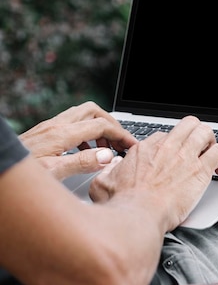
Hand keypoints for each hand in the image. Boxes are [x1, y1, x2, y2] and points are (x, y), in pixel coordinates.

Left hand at [19, 101, 136, 179]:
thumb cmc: (19, 174)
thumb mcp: (53, 173)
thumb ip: (82, 163)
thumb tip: (108, 156)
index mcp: (62, 134)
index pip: (101, 125)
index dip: (121, 134)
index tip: (131, 146)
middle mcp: (56, 126)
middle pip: (93, 110)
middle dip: (111, 123)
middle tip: (120, 141)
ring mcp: (49, 128)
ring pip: (82, 115)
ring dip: (98, 128)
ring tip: (106, 149)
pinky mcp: (44, 133)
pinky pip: (72, 125)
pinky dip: (85, 134)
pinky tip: (85, 152)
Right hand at [89, 116, 217, 230]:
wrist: (137, 217)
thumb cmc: (121, 206)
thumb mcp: (102, 184)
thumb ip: (107, 172)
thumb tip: (110, 169)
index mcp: (145, 149)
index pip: (166, 136)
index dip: (173, 146)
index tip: (176, 159)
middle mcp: (167, 147)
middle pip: (188, 125)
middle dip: (196, 134)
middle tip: (199, 149)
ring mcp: (185, 156)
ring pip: (206, 132)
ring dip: (212, 142)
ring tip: (213, 155)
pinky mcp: (200, 170)